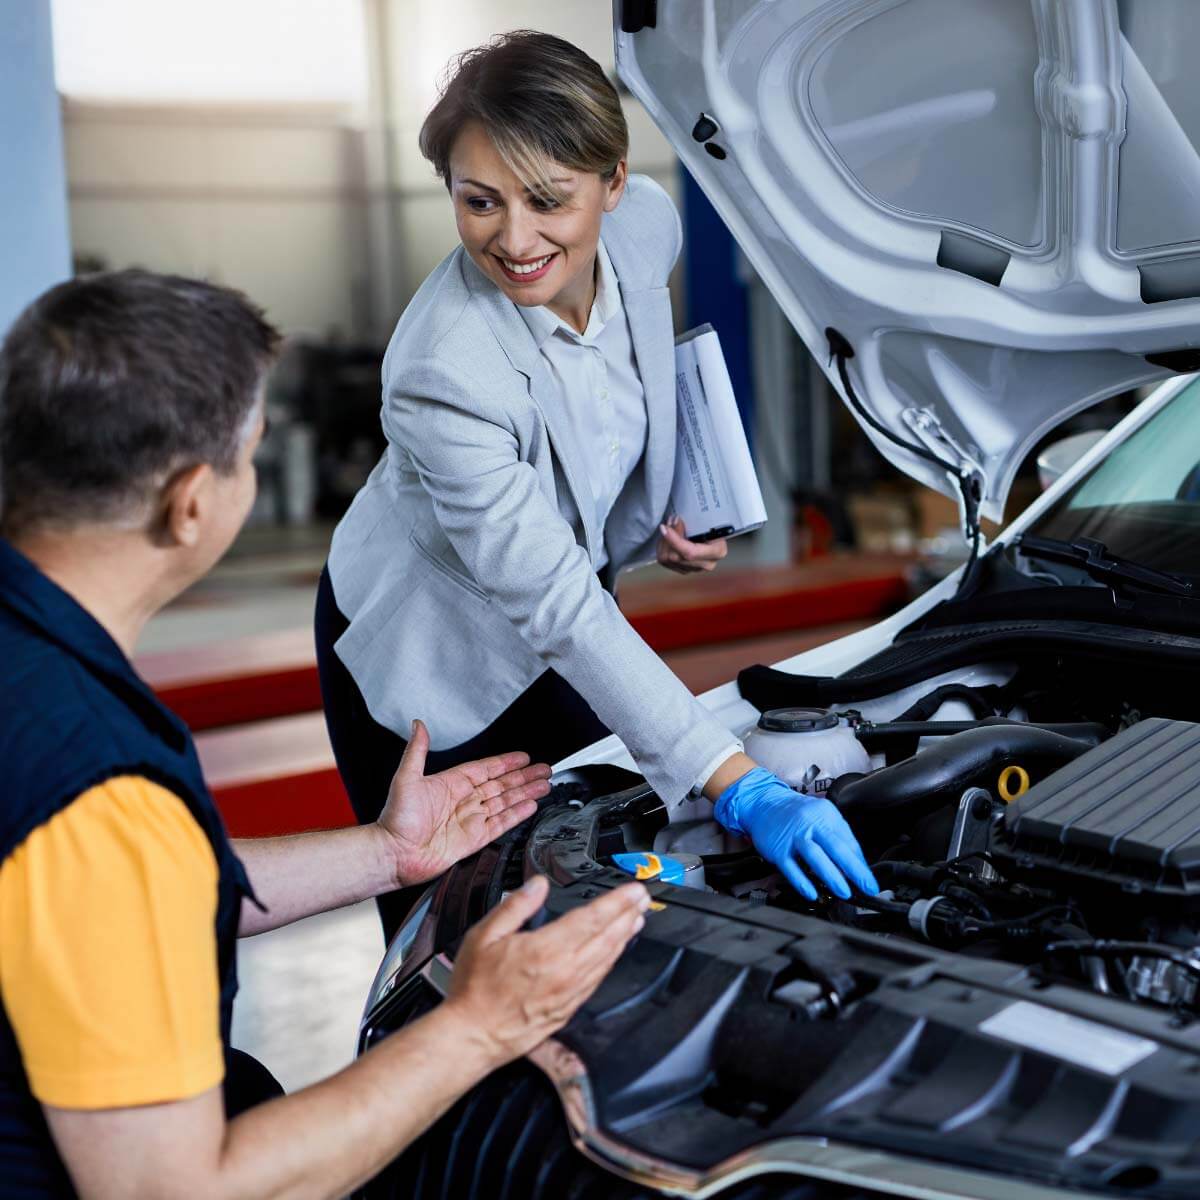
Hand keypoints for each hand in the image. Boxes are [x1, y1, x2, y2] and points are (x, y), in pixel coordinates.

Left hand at [378, 719, 551, 886]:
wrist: (394, 854)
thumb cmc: (396, 819)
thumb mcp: (406, 778)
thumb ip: (417, 751)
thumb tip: (418, 725)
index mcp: (450, 784)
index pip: (485, 769)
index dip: (505, 763)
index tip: (523, 757)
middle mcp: (463, 801)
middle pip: (501, 785)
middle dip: (524, 777)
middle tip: (543, 769)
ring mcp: (470, 820)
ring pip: (505, 802)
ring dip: (525, 793)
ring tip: (544, 785)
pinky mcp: (474, 840)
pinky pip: (501, 824)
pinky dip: (517, 815)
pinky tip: (530, 806)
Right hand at [444, 875, 649, 1065]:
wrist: (472, 1035)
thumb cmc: (474, 988)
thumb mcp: (484, 935)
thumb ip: (516, 906)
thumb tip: (538, 884)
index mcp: (546, 949)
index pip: (592, 919)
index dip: (617, 902)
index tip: (633, 890)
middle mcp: (564, 971)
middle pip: (607, 938)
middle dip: (628, 915)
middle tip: (642, 900)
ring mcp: (569, 993)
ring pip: (606, 960)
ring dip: (624, 937)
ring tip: (636, 920)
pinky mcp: (568, 1009)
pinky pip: (597, 980)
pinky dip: (611, 962)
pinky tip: (614, 953)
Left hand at [657, 516, 727, 573]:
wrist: (712, 531)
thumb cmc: (711, 523)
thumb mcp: (706, 519)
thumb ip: (692, 520)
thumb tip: (674, 520)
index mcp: (718, 551)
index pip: (691, 552)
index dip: (674, 540)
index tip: (664, 528)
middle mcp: (707, 564)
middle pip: (675, 557)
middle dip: (667, 539)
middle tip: (667, 523)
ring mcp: (695, 569)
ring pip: (667, 560)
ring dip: (663, 542)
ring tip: (668, 528)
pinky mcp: (684, 570)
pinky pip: (665, 561)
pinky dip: (662, 548)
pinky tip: (668, 538)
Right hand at [714, 767, 878, 900]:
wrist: (764, 803)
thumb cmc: (796, 813)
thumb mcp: (821, 816)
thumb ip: (838, 836)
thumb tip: (857, 863)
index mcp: (826, 815)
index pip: (848, 841)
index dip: (861, 863)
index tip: (869, 881)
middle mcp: (810, 823)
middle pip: (835, 847)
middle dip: (854, 869)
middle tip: (866, 887)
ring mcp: (793, 836)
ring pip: (815, 856)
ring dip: (831, 876)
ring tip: (844, 892)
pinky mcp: (778, 848)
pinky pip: (791, 867)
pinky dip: (802, 882)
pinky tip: (812, 893)